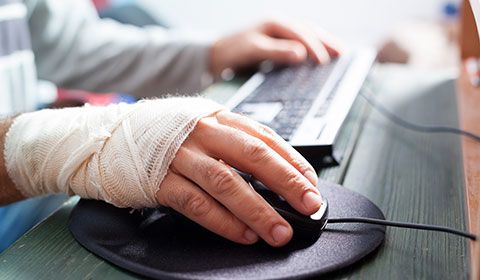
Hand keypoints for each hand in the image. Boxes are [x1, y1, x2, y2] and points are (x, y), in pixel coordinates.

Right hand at [156, 111, 320, 246]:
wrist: (111, 138)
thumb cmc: (163, 135)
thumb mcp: (202, 126)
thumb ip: (233, 143)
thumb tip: (275, 174)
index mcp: (218, 118)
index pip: (264, 137)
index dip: (292, 161)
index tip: (311, 183)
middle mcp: (202, 133)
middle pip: (253, 156)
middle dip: (286, 182)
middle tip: (310, 205)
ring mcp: (180, 156)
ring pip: (227, 183)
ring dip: (258, 211)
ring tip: (279, 231)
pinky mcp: (160, 180)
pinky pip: (197, 204)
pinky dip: (223, 222)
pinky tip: (243, 235)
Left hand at [209, 18, 341, 75]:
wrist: (216, 55)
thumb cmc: (232, 51)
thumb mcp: (253, 50)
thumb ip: (276, 51)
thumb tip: (302, 53)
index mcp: (274, 23)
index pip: (301, 33)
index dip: (315, 47)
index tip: (325, 61)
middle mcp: (279, 25)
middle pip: (309, 30)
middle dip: (326, 41)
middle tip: (343, 54)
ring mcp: (279, 33)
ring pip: (307, 35)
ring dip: (323, 43)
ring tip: (339, 53)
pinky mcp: (277, 42)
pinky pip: (300, 43)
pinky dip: (312, 48)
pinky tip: (319, 57)